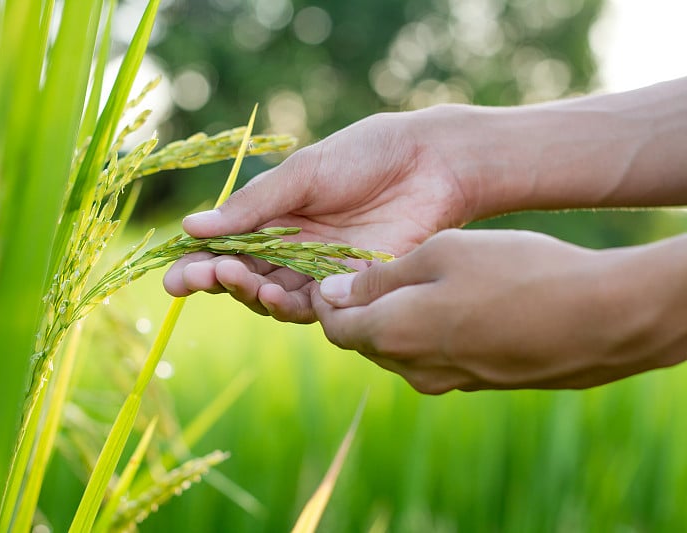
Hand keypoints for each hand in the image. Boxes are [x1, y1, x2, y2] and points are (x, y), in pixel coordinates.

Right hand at [164, 109, 474, 321]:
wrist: (429, 162)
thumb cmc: (364, 156)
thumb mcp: (301, 174)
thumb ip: (253, 206)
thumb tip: (192, 227)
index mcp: (274, 220)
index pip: (226, 250)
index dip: (198, 266)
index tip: (174, 278)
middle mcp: (292, 251)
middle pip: (245, 279)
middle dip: (218, 281)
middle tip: (201, 277)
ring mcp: (321, 272)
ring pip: (276, 299)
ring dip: (252, 294)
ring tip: (244, 281)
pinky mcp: (352, 288)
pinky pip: (317, 308)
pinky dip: (292, 305)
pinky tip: (275, 293)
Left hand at [312, 229, 686, 393]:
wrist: (600, 318)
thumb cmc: (516, 272)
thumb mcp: (441, 253)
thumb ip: (381, 278)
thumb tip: (334, 292)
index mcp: (393, 334)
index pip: (335, 327)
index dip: (325, 301)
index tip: (329, 275)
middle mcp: (414, 369)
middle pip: (364, 342)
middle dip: (356, 312)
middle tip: (365, 276)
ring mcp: (449, 381)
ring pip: (399, 351)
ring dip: (392, 322)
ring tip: (409, 286)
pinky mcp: (479, 382)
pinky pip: (434, 359)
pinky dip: (426, 334)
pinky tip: (450, 305)